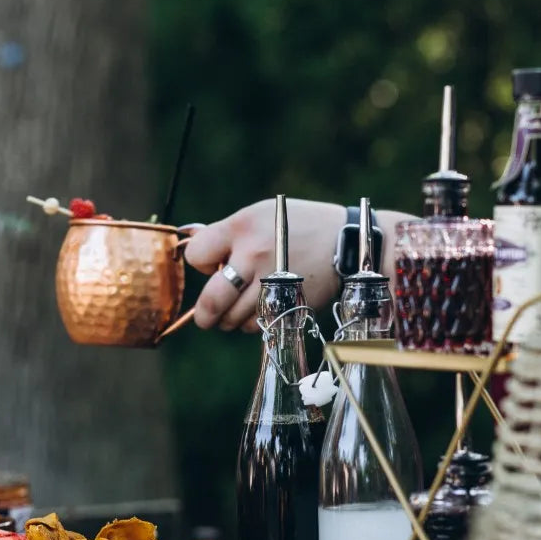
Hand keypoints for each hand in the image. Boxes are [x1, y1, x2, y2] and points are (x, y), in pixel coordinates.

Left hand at [182, 198, 344, 331]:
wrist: (346, 242)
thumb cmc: (298, 225)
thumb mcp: (260, 214)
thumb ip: (227, 234)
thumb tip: (193, 252)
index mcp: (242, 227)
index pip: (196, 255)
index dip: (202, 263)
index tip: (215, 263)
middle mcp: (253, 254)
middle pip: (212, 300)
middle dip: (205, 314)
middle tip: (207, 316)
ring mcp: (271, 282)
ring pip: (233, 318)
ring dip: (231, 319)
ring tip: (240, 308)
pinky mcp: (288, 303)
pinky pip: (257, 325)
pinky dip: (253, 323)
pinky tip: (262, 308)